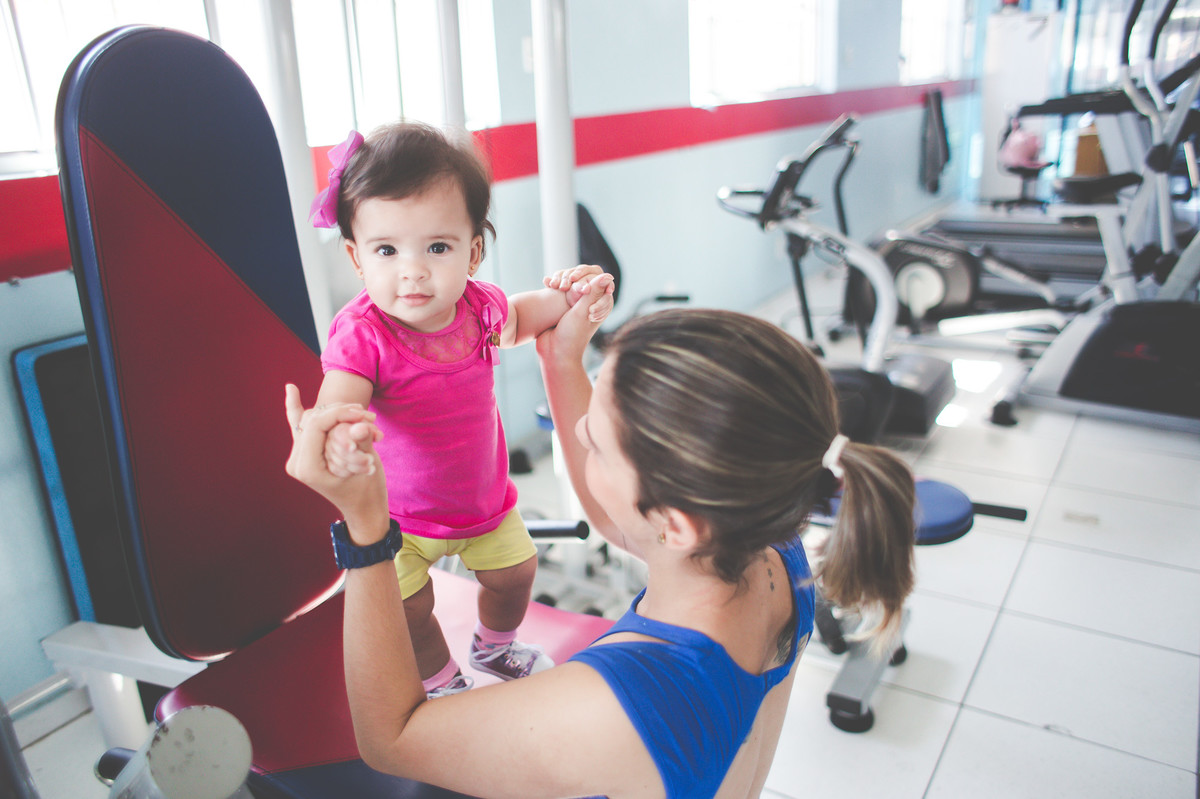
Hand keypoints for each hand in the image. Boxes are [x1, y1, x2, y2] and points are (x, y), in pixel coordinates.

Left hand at [284, 384, 389, 542]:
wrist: (364, 509)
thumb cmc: (367, 491)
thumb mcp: (366, 467)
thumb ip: (360, 441)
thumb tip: (361, 425)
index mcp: (307, 468)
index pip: (316, 426)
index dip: (340, 414)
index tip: (363, 414)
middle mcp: (297, 462)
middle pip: (312, 420)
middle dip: (341, 413)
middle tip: (367, 416)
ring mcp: (299, 458)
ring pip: (310, 419)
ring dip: (335, 414)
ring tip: (361, 415)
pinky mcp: (305, 454)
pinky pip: (297, 427)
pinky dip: (295, 409)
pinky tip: (290, 389)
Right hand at [536, 271, 610, 365]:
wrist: (554, 352)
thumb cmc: (572, 335)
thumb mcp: (583, 311)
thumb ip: (594, 292)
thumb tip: (608, 275)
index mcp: (600, 304)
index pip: (600, 280)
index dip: (589, 279)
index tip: (580, 291)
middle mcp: (590, 303)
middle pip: (584, 279)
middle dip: (573, 279)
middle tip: (564, 287)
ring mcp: (575, 303)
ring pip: (571, 282)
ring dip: (562, 280)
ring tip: (557, 286)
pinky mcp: (562, 304)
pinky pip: (560, 288)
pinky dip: (554, 284)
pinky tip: (548, 284)